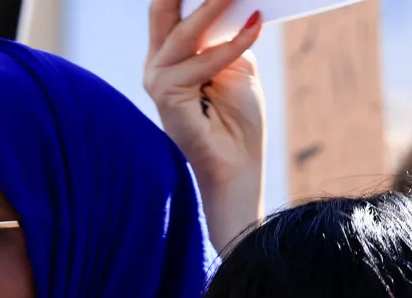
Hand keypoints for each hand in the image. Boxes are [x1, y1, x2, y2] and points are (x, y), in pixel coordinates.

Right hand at [144, 0, 264, 252]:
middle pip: (162, 8)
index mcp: (170, 53)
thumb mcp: (236, 63)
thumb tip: (231, 1)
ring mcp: (157, 78)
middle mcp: (157, 63)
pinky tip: (254, 28)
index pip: (170, 7)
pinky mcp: (165, 95)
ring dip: (213, 6)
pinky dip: (230, 46)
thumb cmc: (238, 120)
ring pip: (183, 31)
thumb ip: (227, 32)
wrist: (238, 167)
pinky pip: (202, 62)